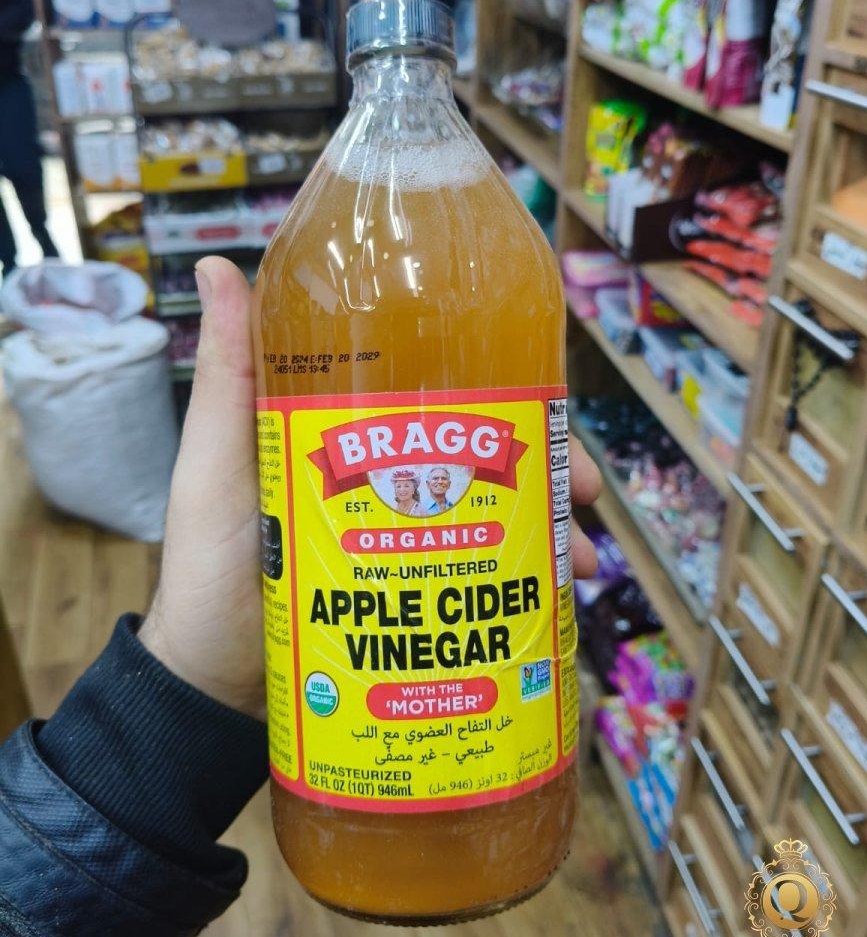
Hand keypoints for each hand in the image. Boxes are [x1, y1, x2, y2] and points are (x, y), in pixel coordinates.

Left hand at [141, 256, 602, 719]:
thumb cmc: (209, 556)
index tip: (546, 396)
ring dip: (548, 531)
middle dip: (547, 470)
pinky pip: (478, 578)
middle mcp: (390, 480)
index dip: (502, 391)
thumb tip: (216, 260)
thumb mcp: (217, 456)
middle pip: (486, 459)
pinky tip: (553, 596)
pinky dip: (521, 581)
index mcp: (352, 434)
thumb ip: (227, 370)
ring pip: (495, 519)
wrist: (209, 675)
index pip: (439, 397)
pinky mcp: (410, 592)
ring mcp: (404, 540)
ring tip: (579, 558)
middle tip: (587, 492)